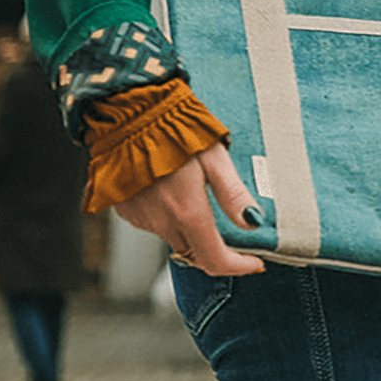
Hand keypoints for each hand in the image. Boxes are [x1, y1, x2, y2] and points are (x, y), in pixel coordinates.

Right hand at [114, 142, 265, 275]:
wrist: (128, 114)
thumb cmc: (174, 129)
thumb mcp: (214, 157)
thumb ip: (233, 194)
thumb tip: (253, 222)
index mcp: (187, 212)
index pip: (214, 260)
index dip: (238, 266)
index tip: (254, 262)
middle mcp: (162, 223)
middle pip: (194, 252)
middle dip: (214, 248)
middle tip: (231, 232)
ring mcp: (141, 218)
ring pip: (173, 237)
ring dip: (189, 229)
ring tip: (196, 196)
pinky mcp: (126, 210)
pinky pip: (153, 223)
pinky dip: (166, 216)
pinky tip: (169, 189)